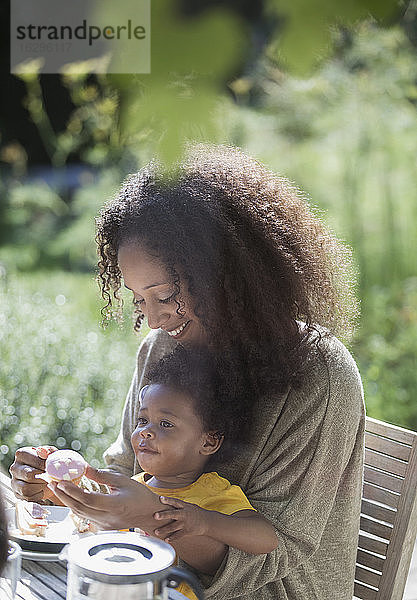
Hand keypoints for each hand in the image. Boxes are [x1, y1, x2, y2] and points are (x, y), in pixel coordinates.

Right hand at [9, 446, 56, 502]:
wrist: (46, 475)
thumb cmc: (48, 462)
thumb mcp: (50, 454)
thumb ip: (49, 451)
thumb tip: (43, 452)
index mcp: (21, 454)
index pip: (34, 460)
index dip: (46, 466)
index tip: (53, 468)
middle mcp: (15, 467)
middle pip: (29, 475)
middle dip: (43, 477)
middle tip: (52, 477)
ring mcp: (14, 481)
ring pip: (26, 488)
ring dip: (41, 487)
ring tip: (49, 484)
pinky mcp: (17, 493)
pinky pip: (27, 497)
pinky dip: (38, 495)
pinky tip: (44, 490)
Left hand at [48, 465, 163, 530]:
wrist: (148, 514)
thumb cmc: (138, 495)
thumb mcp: (122, 480)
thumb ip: (102, 475)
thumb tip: (84, 467)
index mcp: (114, 505)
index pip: (88, 499)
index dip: (73, 491)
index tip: (60, 481)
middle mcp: (107, 517)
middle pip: (79, 508)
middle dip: (63, 494)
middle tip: (51, 481)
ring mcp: (103, 525)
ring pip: (79, 513)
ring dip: (66, 500)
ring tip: (56, 487)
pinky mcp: (101, 528)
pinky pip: (84, 517)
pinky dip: (75, 506)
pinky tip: (69, 497)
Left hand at [153, 496, 208, 541]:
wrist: (207, 522)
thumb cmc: (196, 512)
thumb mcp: (189, 506)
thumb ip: (179, 505)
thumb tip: (167, 501)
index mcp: (185, 506)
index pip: (175, 502)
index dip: (168, 500)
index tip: (160, 498)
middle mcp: (184, 514)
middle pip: (173, 514)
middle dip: (164, 515)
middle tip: (155, 515)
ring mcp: (186, 523)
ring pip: (173, 527)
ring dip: (164, 530)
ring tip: (156, 532)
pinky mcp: (187, 531)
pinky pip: (178, 535)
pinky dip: (172, 538)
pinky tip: (166, 540)